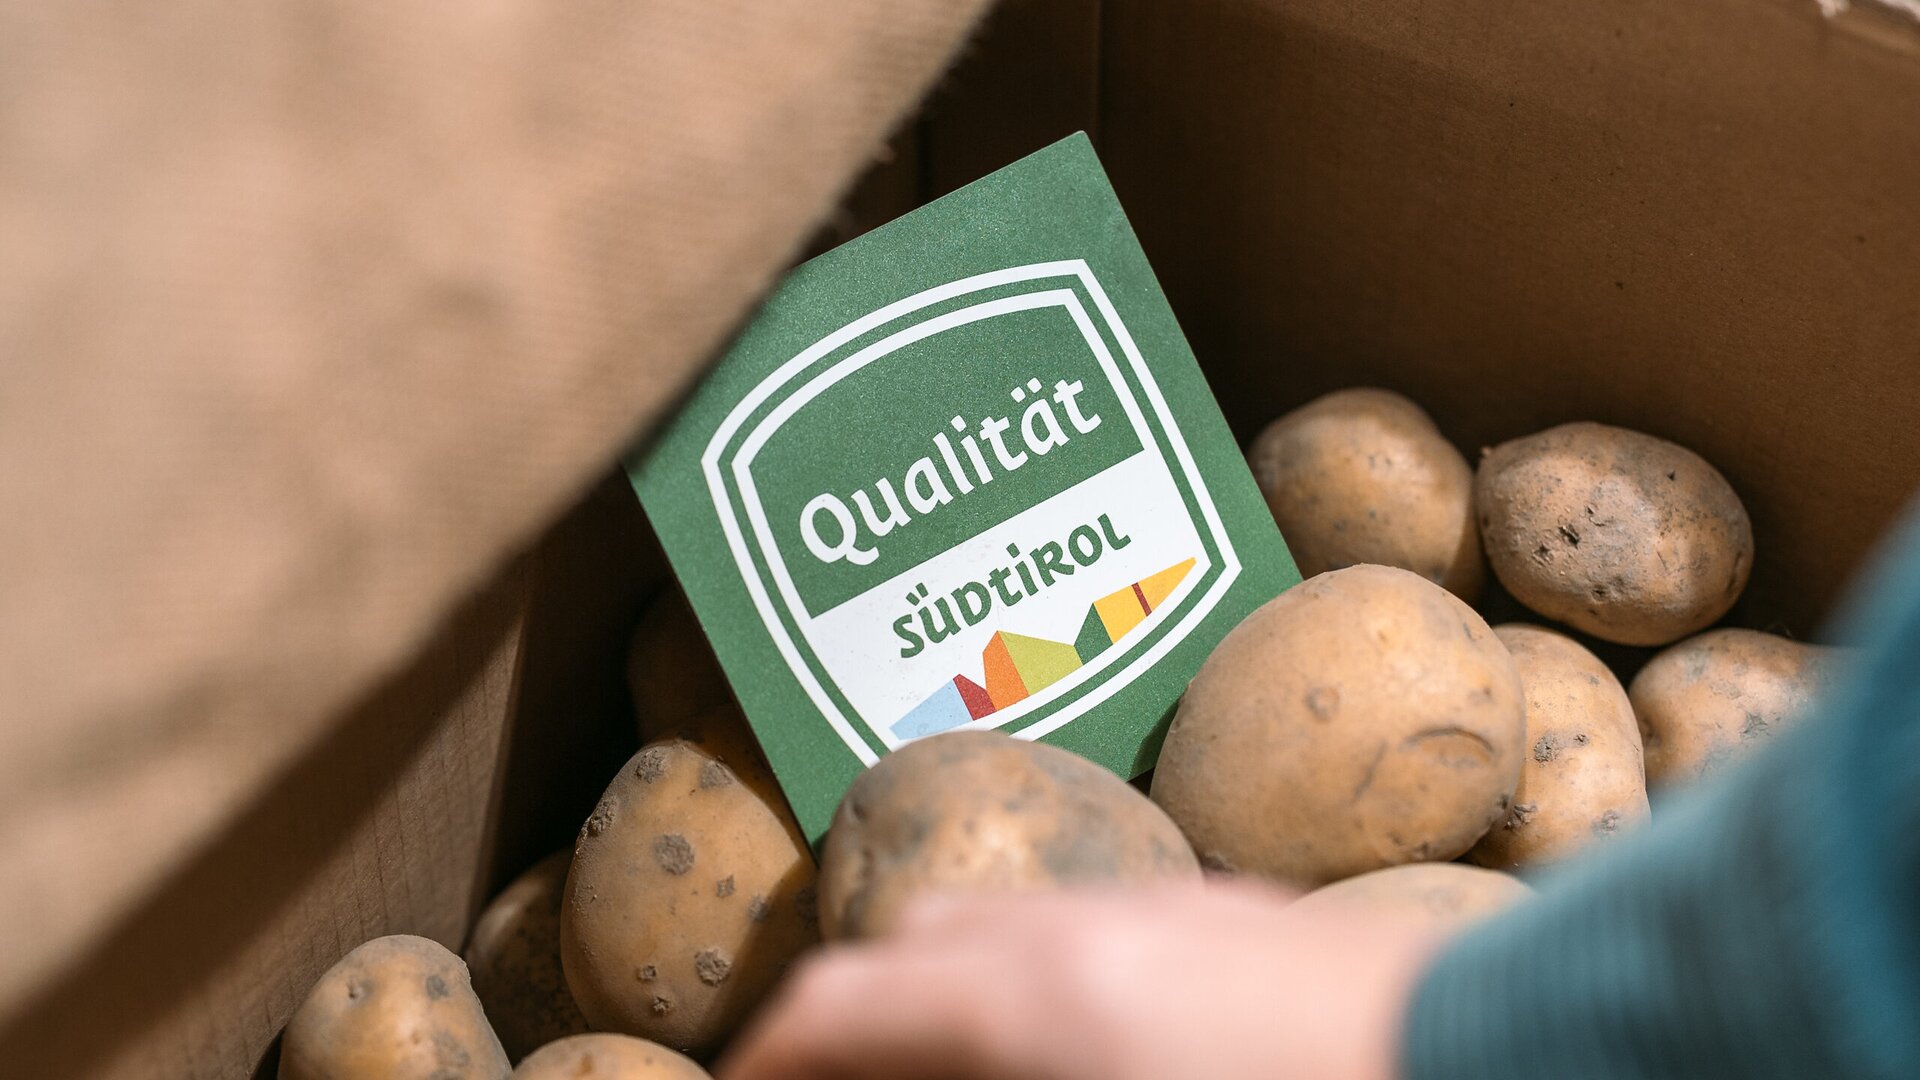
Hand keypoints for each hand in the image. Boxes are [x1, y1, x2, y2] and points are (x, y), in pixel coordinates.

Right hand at [717, 880, 1446, 1079]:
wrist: (1524, 1068)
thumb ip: (1000, 1073)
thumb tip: (933, 1064)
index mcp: (1036, 1005)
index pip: (843, 1004)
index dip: (774, 1057)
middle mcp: (1087, 926)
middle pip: (911, 937)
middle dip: (855, 1014)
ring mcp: (1173, 905)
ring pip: (1007, 914)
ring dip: (948, 984)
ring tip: (950, 1060)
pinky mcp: (1248, 915)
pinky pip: (1095, 919)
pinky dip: (1040, 970)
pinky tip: (1082, 1037)